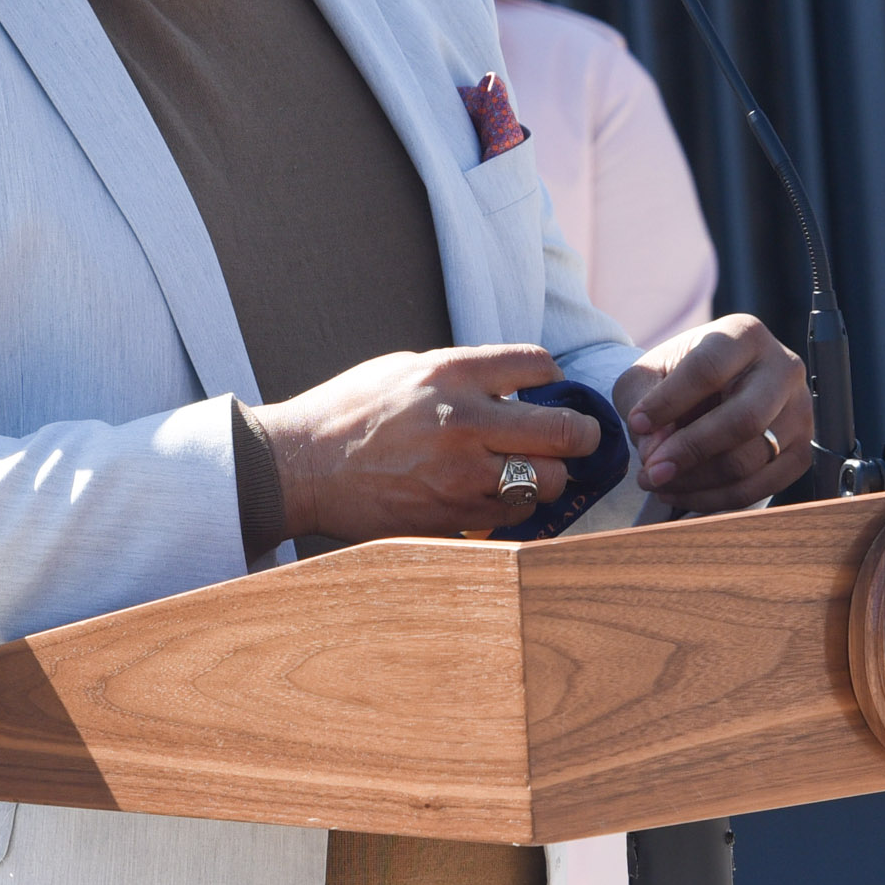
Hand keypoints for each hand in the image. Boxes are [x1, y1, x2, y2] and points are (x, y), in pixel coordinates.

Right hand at [250, 345, 598, 544]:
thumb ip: (465, 375)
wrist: (302, 466)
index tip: (551, 392)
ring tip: (531, 471)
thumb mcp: (407, 368)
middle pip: (566, 433)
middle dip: (582, 437)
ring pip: (549, 483)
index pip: (540, 366)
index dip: (555, 380)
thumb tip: (515, 388)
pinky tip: (495, 494)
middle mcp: (465, 422)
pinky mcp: (453, 518)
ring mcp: (461, 475)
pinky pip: (513, 515)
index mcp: (452, 373)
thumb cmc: (351, 412)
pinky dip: (515, 506)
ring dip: (549, 477)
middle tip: (579, 440)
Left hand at [612, 314, 812, 514]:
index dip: (669, 401)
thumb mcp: (649, 374)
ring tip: (657, 482)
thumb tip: (655, 451)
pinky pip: (761, 488)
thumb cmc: (678, 376)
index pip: (709, 370)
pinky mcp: (801, 452)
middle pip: (744, 419)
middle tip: (651, 472)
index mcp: (744, 335)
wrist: (714, 388)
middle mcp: (784, 369)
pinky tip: (683, 492)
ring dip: (697, 481)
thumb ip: (643, 402)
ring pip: (751, 460)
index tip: (637, 424)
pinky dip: (716, 499)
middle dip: (691, 451)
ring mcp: (800, 412)